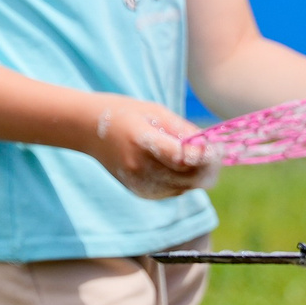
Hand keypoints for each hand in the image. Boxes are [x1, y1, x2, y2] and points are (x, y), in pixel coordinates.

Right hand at [87, 94, 212, 198]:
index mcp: (142, 141)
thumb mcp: (155, 112)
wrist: (87, 130)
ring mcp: (140, 183)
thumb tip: (212, 147)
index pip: (184, 158)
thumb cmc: (125, 114)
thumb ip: (184, 131)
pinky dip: (183, 180)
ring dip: (197, 175)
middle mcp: (140, 167)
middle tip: (216, 153)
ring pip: (186, 187)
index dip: (206, 155)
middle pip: (190, 178)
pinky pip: (175, 191)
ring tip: (195, 156)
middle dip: (209, 168)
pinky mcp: (141, 192)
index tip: (218, 147)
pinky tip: (176, 165)